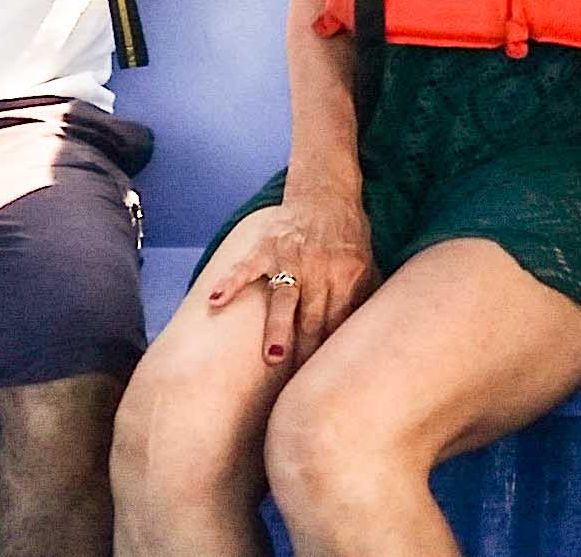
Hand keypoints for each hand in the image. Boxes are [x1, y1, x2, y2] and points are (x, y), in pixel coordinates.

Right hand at [198, 192, 378, 364]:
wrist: (326, 190)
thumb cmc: (348, 233)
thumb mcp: (365, 262)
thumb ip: (362, 296)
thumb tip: (363, 338)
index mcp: (348, 274)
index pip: (339, 321)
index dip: (331, 351)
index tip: (323, 380)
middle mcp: (321, 268)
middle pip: (314, 317)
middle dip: (307, 352)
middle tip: (298, 389)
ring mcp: (291, 257)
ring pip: (285, 298)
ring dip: (279, 328)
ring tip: (273, 358)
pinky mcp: (267, 247)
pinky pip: (245, 268)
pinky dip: (229, 284)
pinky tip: (215, 303)